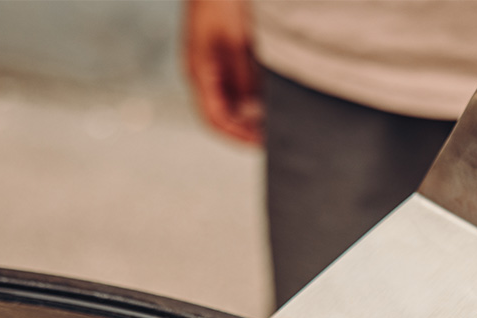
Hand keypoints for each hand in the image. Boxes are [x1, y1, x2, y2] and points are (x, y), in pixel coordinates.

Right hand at [184, 0, 262, 144]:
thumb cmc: (219, 3)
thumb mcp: (235, 42)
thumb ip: (243, 76)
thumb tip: (254, 109)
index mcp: (199, 73)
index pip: (214, 119)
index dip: (236, 136)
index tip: (260, 145)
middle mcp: (204, 74)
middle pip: (224, 115)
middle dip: (247, 130)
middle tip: (274, 139)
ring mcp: (214, 67)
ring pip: (233, 103)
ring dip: (252, 116)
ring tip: (277, 126)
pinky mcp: (226, 59)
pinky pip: (240, 87)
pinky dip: (256, 99)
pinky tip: (273, 103)